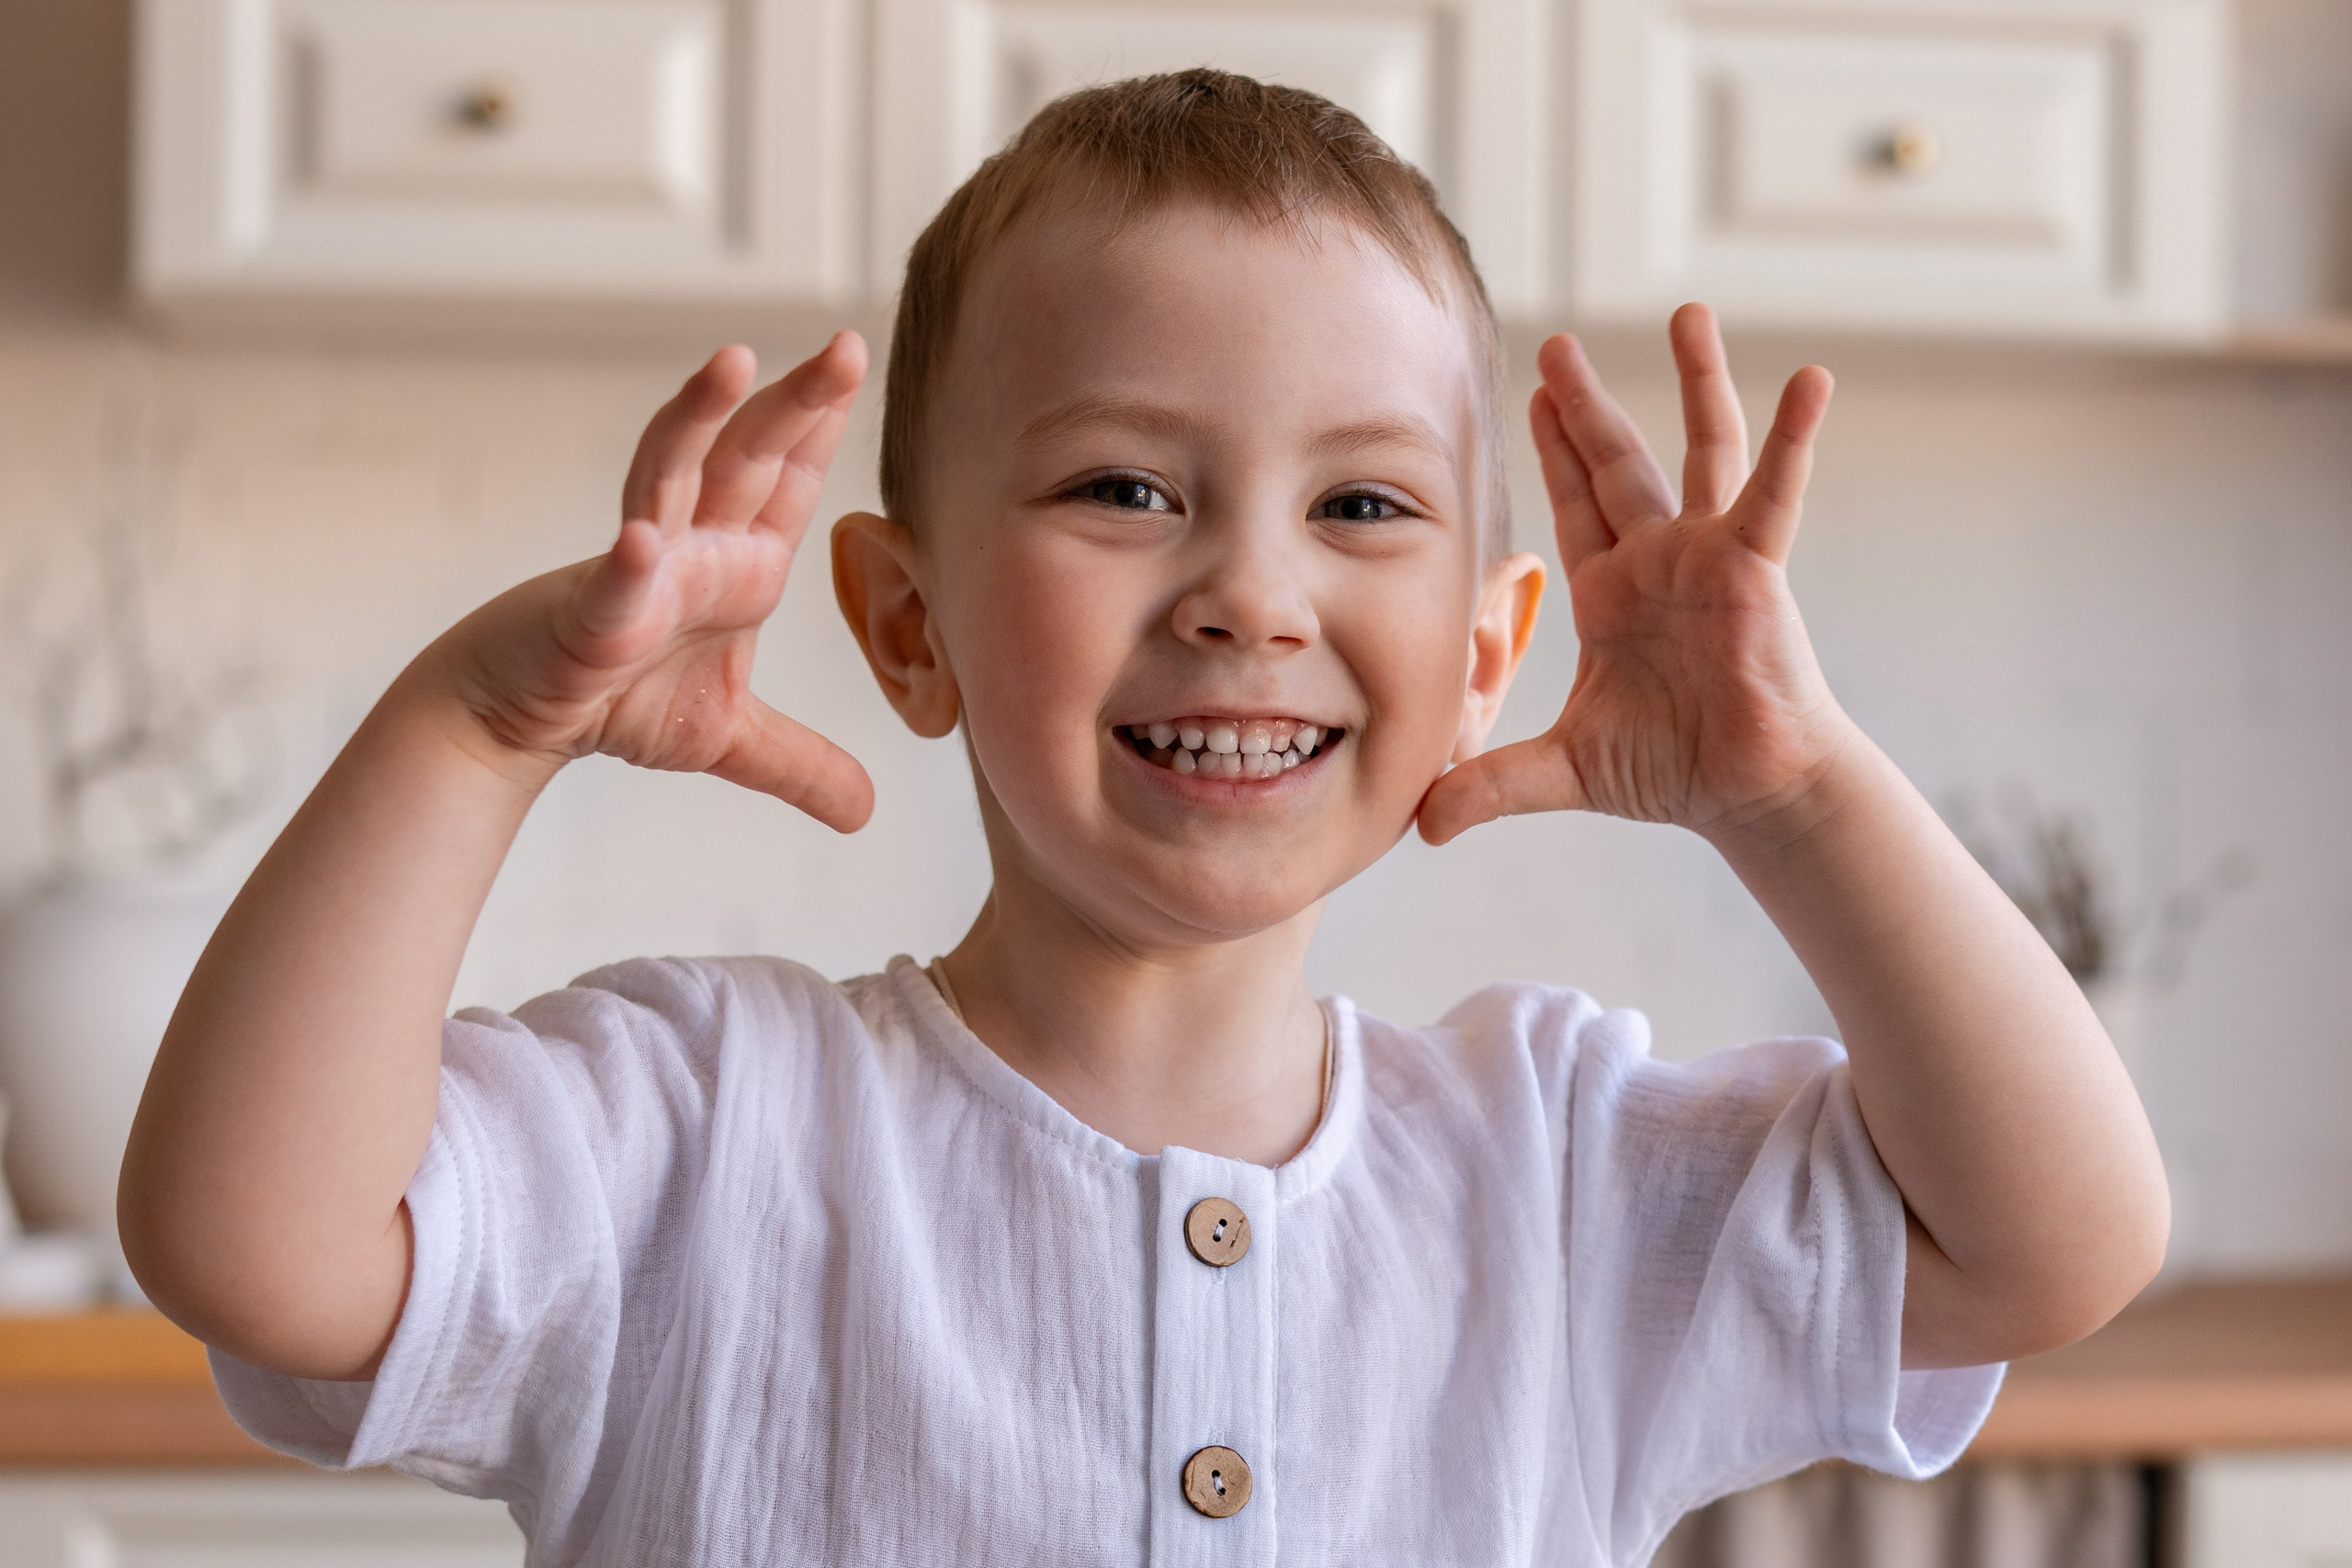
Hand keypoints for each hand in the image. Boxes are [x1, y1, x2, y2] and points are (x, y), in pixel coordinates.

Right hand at [424, 332, 873, 830]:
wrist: (514, 723)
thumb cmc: (616, 703)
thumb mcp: (730, 740)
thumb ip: (800, 765)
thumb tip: (865, 812)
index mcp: (735, 567)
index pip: (787, 484)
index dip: (823, 430)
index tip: (860, 369)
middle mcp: (692, 549)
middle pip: (747, 458)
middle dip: (795, 402)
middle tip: (846, 347)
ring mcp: (639, 570)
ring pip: (671, 475)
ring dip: (700, 418)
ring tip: (734, 362)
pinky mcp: (590, 613)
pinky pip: (612, 582)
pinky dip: (628, 563)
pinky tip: (641, 540)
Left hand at [1419, 304, 1851, 847]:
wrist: (1748, 791)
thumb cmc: (1670, 771)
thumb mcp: (1562, 773)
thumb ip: (1490, 786)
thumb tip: (1421, 826)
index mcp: (1610, 592)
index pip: (1572, 506)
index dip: (1551, 453)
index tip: (1529, 395)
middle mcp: (1658, 558)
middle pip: (1614, 462)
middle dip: (1583, 405)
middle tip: (1555, 343)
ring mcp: (1709, 554)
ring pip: (1698, 450)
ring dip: (1695, 381)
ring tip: (1689, 313)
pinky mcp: (1755, 566)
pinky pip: (1775, 491)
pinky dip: (1795, 437)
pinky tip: (1813, 380)